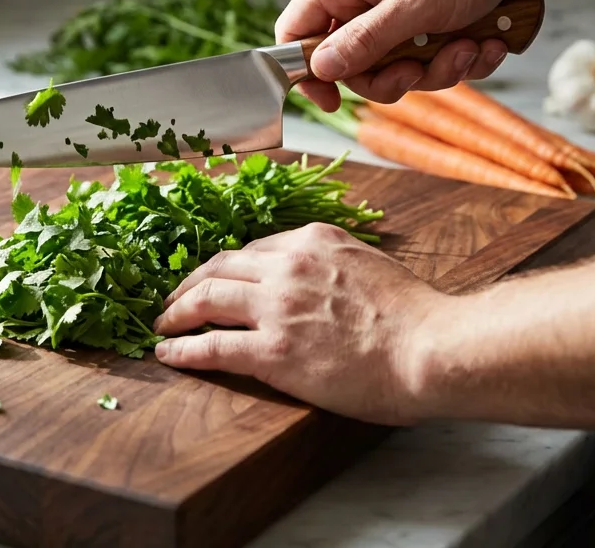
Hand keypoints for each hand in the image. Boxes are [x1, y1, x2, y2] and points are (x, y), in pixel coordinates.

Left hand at [151, 223, 448, 424]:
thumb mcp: (370, 265)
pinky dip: (183, 349)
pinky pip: (212, 346)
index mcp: (314, 241)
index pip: (253, 249)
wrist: (432, 349)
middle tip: (173, 300)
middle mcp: (288, 266)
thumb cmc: (416, 318)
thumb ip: (336, 265)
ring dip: (176, 312)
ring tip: (162, 325)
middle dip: (189, 283)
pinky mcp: (273, 352)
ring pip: (206, 299)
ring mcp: (277, 308)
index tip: (213, 279)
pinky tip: (168, 354)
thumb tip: (323, 279)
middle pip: (219, 267)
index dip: (225, 267)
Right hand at [277, 0, 547, 110]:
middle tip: (421, 70)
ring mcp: (400, 6)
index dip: (306, 70)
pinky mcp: (433, 16)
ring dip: (439, 67)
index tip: (331, 99)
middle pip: (353, 62)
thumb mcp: (414, 5)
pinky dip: (463, 56)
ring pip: (399, 65)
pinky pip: (433, 57)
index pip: (297, 31)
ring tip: (472, 46)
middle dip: (394, 76)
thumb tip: (319, 67)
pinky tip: (490, 41)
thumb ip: (363, 42)